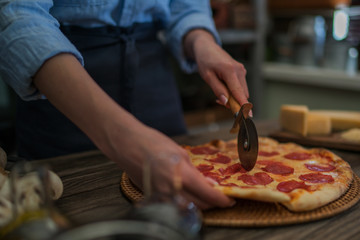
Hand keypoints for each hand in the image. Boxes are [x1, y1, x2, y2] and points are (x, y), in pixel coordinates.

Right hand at [107, 123, 235, 209]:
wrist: (127, 144)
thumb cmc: (152, 143)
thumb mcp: (179, 152)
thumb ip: (194, 171)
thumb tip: (207, 183)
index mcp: (181, 174)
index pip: (207, 194)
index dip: (221, 199)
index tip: (229, 199)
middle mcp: (171, 189)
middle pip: (199, 205)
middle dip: (212, 202)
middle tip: (218, 196)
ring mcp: (160, 196)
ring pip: (186, 209)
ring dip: (198, 204)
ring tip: (204, 196)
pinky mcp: (152, 197)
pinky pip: (172, 206)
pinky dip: (183, 203)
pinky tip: (187, 195)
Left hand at [184, 29, 248, 106]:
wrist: (207, 47)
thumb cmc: (205, 61)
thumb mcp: (207, 77)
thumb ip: (218, 90)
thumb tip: (226, 103)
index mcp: (230, 71)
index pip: (239, 92)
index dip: (243, 105)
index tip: (248, 115)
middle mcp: (239, 70)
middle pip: (242, 94)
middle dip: (233, 102)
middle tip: (218, 101)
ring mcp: (242, 70)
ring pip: (242, 91)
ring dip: (233, 96)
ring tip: (219, 91)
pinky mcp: (241, 71)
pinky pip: (240, 86)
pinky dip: (234, 91)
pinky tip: (223, 86)